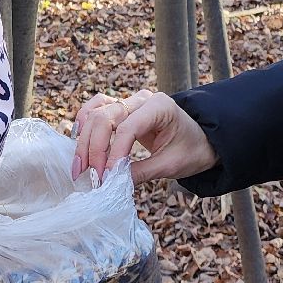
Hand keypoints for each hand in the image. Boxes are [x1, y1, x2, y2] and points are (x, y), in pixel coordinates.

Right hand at [73, 90, 217, 183]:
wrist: (201, 140)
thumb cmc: (191, 150)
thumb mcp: (171, 165)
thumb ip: (141, 173)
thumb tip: (111, 184)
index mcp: (160, 107)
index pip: (127, 127)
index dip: (112, 153)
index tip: (105, 177)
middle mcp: (142, 99)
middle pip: (105, 117)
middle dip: (94, 148)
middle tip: (89, 176)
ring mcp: (130, 101)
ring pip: (96, 112)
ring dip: (84, 139)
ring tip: (80, 166)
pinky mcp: (122, 109)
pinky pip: (96, 109)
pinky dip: (85, 125)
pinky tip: (80, 144)